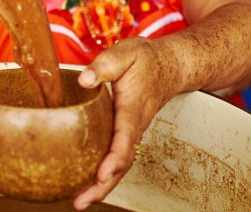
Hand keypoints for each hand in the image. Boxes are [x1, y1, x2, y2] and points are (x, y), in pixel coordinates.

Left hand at [72, 37, 179, 209]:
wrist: (170, 66)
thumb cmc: (146, 60)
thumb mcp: (125, 53)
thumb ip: (104, 65)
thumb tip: (83, 80)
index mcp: (132, 107)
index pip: (125, 137)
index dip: (114, 157)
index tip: (102, 173)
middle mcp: (135, 125)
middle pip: (123, 162)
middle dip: (103, 185)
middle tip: (81, 202)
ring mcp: (133, 132)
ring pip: (121, 164)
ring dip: (102, 185)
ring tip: (80, 201)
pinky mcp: (128, 133)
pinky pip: (118, 157)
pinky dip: (105, 174)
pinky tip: (87, 182)